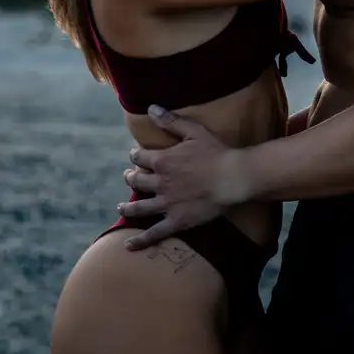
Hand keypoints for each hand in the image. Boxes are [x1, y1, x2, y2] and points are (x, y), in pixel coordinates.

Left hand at [119, 106, 250, 251]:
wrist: (233, 178)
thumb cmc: (216, 152)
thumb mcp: (194, 131)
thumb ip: (171, 121)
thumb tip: (151, 108)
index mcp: (163, 161)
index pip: (139, 157)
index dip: (136, 155)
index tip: (136, 155)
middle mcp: (160, 183)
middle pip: (136, 181)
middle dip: (130, 177)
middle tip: (130, 177)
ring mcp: (167, 204)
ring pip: (139, 207)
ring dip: (127, 207)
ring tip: (121, 207)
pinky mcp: (176, 221)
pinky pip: (154, 233)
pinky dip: (140, 241)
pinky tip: (129, 246)